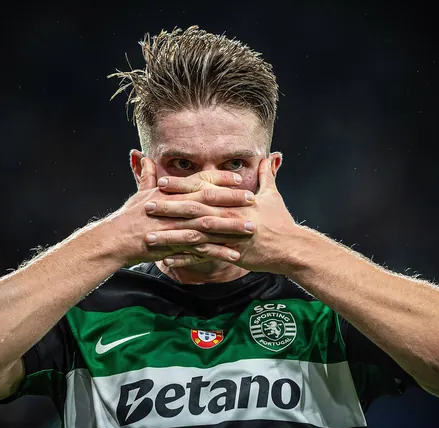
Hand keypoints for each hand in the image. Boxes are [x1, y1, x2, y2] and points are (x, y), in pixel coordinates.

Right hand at [103, 157, 256, 265]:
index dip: (220, 178)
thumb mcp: (140, 192)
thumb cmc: (128, 216)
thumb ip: (148, 176)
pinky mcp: (177, 246)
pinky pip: (202, 250)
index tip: (239, 177)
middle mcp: (177, 207)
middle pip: (210, 200)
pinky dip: (219, 251)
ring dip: (232, 226)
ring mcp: (178, 227)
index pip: (200, 181)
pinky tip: (235, 254)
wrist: (116, 239)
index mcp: (172, 193)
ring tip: (252, 227)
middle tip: (254, 199)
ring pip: (210, 225)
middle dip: (233, 199)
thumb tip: (146, 158)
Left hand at [144, 158, 299, 273]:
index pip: (203, 190)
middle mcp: (228, 217)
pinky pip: (202, 257)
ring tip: (149, 236)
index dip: (182, 186)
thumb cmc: (281, 222)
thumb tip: (270, 156)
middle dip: (169, 208)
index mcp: (234, 201)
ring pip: (193, 235)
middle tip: (147, 205)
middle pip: (194, 211)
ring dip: (170, 236)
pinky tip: (166, 260)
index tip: (162, 182)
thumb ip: (267, 175)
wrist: (291, 248)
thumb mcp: (273, 195)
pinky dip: (184, 259)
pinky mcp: (229, 255)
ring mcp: (227, 237)